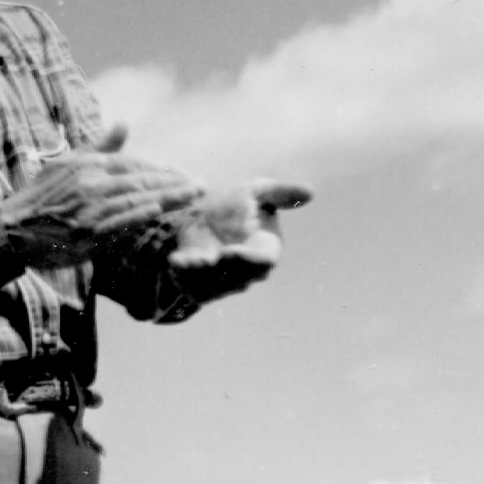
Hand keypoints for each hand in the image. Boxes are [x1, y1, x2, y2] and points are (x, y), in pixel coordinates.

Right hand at [0, 125, 203, 267]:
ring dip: (167, 196)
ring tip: (193, 195)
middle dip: (173, 182)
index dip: (160, 170)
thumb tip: (124, 123)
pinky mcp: (85, 232)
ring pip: (135, 198)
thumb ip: (99, 146)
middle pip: (140, 180)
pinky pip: (117, 220)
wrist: (11, 229)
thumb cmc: (40, 198)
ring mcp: (88, 207)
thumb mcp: (66, 164)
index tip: (183, 175)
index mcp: (87, 164)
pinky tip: (158, 209)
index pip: (132, 164)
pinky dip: (138, 213)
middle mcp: (89, 182)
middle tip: (200, 185)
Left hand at [165, 179, 311, 300]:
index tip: (228, 252)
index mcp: (266, 249)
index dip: (247, 260)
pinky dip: (182, 280)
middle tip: (202, 259)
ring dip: (197, 276)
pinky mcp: (204, 289)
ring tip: (182, 261)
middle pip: (237, 279)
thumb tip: (310, 192)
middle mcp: (249, 272)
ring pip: (214, 288)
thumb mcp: (257, 191)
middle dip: (218, 271)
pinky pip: (194, 291)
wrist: (201, 216)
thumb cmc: (236, 204)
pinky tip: (174, 263)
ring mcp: (227, 283)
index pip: (263, 262)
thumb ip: (281, 193)